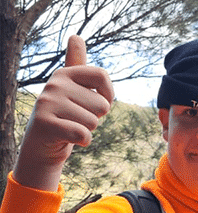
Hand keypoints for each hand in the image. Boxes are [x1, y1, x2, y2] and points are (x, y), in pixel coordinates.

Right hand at [13, 35, 114, 191]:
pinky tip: (69, 139)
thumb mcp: (74, 90)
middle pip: (102, 104)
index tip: (97, 102)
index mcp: (64, 73)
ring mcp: (46, 102)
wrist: (43, 146)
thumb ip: (77, 65)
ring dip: (87, 130)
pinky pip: (83, 134)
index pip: (102, 75)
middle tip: (76, 119)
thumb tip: (75, 36)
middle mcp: (54, 83)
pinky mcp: (44, 123)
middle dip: (95, 118)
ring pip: (93, 122)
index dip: (108, 95)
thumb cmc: (66, 116)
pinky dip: (83, 141)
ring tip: (70, 127)